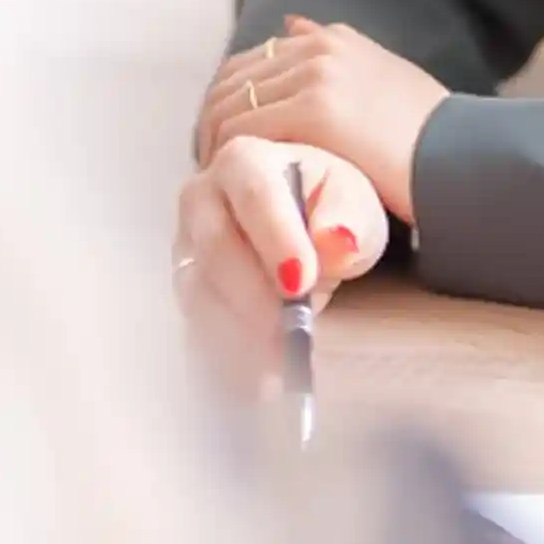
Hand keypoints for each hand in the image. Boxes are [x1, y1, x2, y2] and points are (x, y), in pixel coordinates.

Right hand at [172, 137, 387, 398]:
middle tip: (290, 333)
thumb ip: (349, 220)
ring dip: (238, 335)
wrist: (307, 230)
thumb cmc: (330, 207)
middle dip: (254, 295)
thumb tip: (335, 242)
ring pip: (200, 293)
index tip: (300, 281)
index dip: (275, 237)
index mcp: (245, 161)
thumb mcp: (356, 205)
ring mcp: (187, 248)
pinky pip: (194, 329)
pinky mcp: (187, 293)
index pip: (255, 193)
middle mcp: (202, 200)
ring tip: (280, 368)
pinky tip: (258, 382)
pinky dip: (226, 359)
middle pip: (216, 246)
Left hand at [195, 17, 448, 222]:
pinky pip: (243, 133)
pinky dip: (227, 161)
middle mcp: (320, 45)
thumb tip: (293, 23)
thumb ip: (339, 51)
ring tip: (220, 185)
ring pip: (229, 107)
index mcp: (333, 38)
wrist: (462, 159)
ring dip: (214, 146)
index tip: (224, 147)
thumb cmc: (428, 136)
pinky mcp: (316, 109)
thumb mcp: (384, 76)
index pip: (248, 62)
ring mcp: (317, 73)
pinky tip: (233, 189)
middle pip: (230, 81)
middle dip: (213, 126)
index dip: (227, 105)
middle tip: (214, 171)